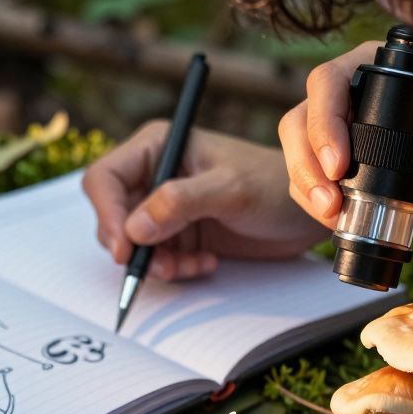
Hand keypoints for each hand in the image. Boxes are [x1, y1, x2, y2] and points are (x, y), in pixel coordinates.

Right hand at [83, 122, 327, 280]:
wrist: (307, 211)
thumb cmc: (274, 185)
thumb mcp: (229, 189)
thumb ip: (180, 203)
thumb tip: (134, 228)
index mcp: (159, 145)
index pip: (105, 179)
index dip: (108, 214)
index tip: (124, 248)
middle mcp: (156, 172)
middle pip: (113, 215)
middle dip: (133, 247)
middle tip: (162, 267)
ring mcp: (166, 205)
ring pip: (133, 243)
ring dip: (156, 262)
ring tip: (191, 266)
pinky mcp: (180, 232)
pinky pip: (158, 258)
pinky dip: (176, 268)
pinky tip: (206, 263)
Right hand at [279, 42, 412, 226]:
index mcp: (371, 69)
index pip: (328, 82)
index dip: (325, 123)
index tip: (339, 166)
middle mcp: (341, 92)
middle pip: (298, 119)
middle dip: (307, 165)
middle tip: (331, 203)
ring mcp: (328, 125)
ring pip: (294, 148)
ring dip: (306, 185)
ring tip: (332, 215)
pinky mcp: (323, 155)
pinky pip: (303, 175)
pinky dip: (312, 199)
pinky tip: (334, 218)